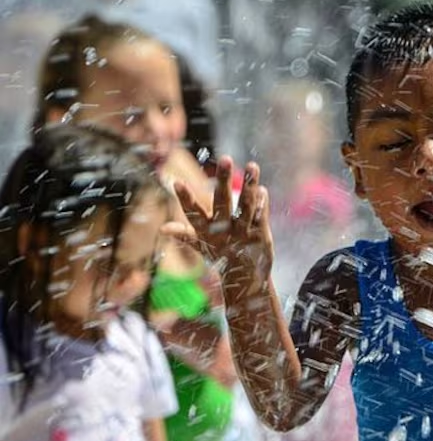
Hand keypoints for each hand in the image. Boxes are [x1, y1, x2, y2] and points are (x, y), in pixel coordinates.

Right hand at [163, 157, 273, 280]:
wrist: (246, 282)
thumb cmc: (221, 257)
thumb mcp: (203, 247)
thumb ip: (185, 235)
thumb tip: (162, 229)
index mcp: (206, 233)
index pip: (193, 213)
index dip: (185, 199)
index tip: (176, 182)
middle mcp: (224, 231)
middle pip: (222, 203)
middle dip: (223, 181)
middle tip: (225, 158)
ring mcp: (243, 233)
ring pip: (246, 206)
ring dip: (250, 185)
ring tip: (253, 165)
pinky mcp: (261, 236)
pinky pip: (260, 216)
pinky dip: (262, 202)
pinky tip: (261, 188)